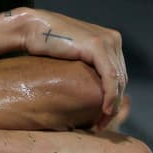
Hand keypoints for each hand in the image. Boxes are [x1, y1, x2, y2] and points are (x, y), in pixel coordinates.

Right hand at [11, 8, 126, 129]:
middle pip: (121, 78)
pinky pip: (110, 76)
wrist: (31, 28)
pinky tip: (105, 109)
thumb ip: (86, 67)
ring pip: (118, 79)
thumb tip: (90, 91)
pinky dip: (110, 95)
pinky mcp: (97, 45)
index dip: (115, 98)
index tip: (104, 117)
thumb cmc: (44, 45)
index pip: (119, 74)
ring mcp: (107, 40)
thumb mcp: (73, 57)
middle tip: (102, 124)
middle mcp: (113, 38)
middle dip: (115, 104)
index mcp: (110, 40)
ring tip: (102, 121)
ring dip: (113, 104)